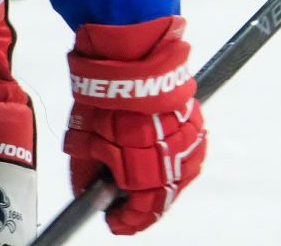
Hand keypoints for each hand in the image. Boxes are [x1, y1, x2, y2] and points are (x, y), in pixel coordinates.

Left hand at [62, 16, 205, 234]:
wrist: (130, 57)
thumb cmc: (105, 95)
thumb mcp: (84, 139)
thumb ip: (86, 172)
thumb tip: (87, 194)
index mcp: (144, 167)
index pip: (142, 210)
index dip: (126, 222)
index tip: (114, 223)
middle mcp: (173, 160)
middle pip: (163, 199)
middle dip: (141, 207)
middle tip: (125, 210)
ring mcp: (189, 144)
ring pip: (179, 180)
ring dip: (160, 187)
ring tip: (140, 187)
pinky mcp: (197, 126)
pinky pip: (189, 157)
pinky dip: (173, 164)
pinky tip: (157, 163)